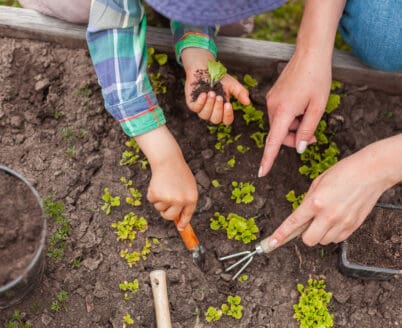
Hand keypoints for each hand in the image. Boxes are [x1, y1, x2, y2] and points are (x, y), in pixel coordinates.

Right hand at [135, 126, 197, 229]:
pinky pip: (152, 201)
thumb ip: (185, 200)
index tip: (180, 228)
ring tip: (164, 186)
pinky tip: (157, 184)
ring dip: (159, 200)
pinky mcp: (157, 195)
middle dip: (166, 213)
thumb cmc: (179, 172)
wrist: (168, 160)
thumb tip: (178, 217)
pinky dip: (152, 194)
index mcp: (191, 198)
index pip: (187, 215)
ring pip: (160, 208)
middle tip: (165, 204)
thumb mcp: (188, 186)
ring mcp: (169, 198)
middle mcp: (181, 201)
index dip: (183, 222)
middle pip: (170, 216)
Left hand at [181, 48, 249, 124]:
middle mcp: (212, 111)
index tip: (228, 104)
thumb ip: (240, 93)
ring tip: (211, 92)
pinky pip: (195, 108)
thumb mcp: (232, 85)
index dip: (228, 116)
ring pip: (204, 115)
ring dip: (209, 104)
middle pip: (215, 120)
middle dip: (217, 109)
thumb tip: (248, 102)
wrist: (205, 68)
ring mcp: (201, 108)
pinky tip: (203, 94)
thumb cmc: (219, 78)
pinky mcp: (192, 104)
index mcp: (222, 109)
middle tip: (219, 96)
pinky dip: (200, 102)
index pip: (226, 120)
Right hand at [259, 48, 331, 176]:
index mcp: (284, 111)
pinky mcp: (272, 96)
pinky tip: (302, 105)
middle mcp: (272, 107)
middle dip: (294, 137)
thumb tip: (299, 148)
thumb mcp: (318, 107)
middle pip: (279, 134)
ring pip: (280, 124)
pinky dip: (290, 117)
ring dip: (293, 126)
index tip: (261, 173)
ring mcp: (271, 100)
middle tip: (312, 134)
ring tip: (309, 112)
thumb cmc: (317, 79)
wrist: (309, 53)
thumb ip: (308, 130)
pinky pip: (280, 114)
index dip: (268, 159)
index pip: (273, 141)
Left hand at [269, 138, 400, 246]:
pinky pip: (338, 239)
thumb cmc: (344, 172)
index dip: (281, 235)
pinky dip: (333, 233)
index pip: (293, 223)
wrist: (371, 172)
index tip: (272, 243)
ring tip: (327, 217)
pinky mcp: (353, 226)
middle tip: (310, 222)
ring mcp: (342, 222)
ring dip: (320, 233)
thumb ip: (308, 201)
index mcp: (315, 202)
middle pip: (308, 240)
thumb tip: (301, 216)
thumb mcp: (318, 182)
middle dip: (305, 234)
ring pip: (323, 241)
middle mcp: (328, 215)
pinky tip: (337, 219)